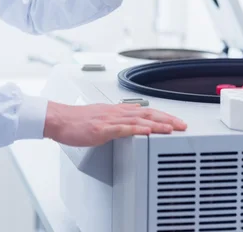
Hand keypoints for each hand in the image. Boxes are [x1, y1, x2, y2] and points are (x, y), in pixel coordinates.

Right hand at [43, 101, 186, 145]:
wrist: (59, 119)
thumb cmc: (76, 121)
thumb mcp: (100, 118)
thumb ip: (116, 120)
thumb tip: (129, 123)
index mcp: (117, 111)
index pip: (146, 111)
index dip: (163, 116)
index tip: (177, 122)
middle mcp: (116, 112)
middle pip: (147, 113)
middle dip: (167, 119)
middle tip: (183, 125)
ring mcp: (110, 119)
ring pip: (139, 119)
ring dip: (158, 124)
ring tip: (172, 128)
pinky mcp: (102, 128)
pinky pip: (122, 128)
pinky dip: (137, 129)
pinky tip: (147, 131)